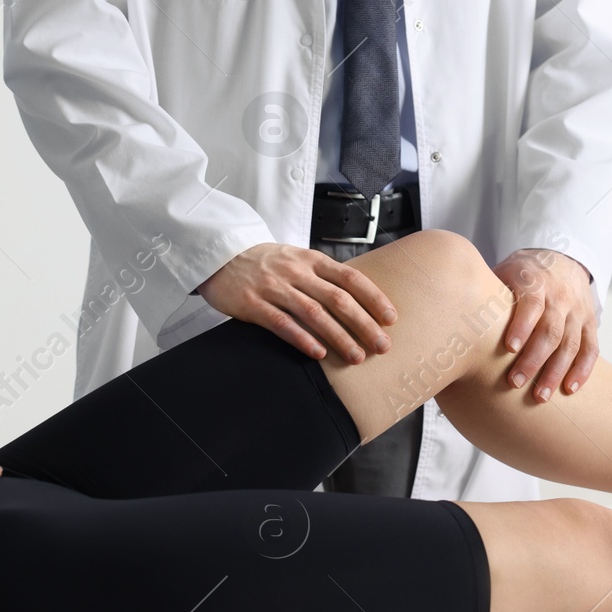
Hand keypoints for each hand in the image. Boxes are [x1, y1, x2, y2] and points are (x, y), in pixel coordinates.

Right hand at [198, 243, 396, 363]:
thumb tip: (360, 301)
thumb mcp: (297, 259)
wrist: (220, 255)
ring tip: (356, 356)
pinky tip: (318, 353)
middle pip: (337, 298)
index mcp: (312, 260)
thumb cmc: (266, 263)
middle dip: (363, 324)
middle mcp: (296, 272)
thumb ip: (324, 277)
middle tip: (382, 345)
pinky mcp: (253, 304)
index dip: (373, 298)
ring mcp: (274, 287)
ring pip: (313, 313)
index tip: (391, 319)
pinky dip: (302, 339)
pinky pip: (282, 323)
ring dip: (338, 336)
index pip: (350, 278)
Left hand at [492, 248, 597, 401]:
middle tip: (515, 383)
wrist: (562, 260)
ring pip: (571, 344)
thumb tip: (454, 317)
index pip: (532, 304)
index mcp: (536, 282)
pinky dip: (582, 370)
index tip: (510, 348)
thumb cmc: (523, 274)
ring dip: (556, 372)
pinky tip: (569, 389)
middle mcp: (560, 297)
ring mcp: (577, 311)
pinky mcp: (589, 323)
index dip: (522, 326)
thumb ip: (487, 293)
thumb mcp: (504, 273)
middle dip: (534, 359)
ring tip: (540, 396)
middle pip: (551, 330)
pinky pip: (591, 348)